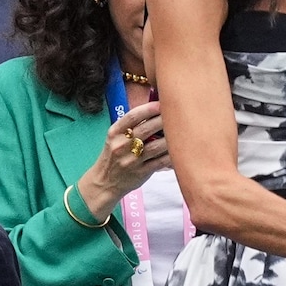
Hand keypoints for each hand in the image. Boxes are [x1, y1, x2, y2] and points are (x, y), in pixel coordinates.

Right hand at [74, 100, 168, 218]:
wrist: (104, 182)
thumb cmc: (114, 156)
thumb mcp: (115, 138)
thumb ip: (131, 126)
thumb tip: (156, 109)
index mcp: (114, 133)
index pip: (132, 116)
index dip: (149, 108)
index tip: (161, 103)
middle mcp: (121, 146)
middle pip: (146, 129)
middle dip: (163, 120)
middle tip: (177, 114)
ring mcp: (131, 160)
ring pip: (156, 146)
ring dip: (171, 137)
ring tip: (181, 130)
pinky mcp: (141, 172)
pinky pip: (160, 161)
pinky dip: (171, 154)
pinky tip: (179, 148)